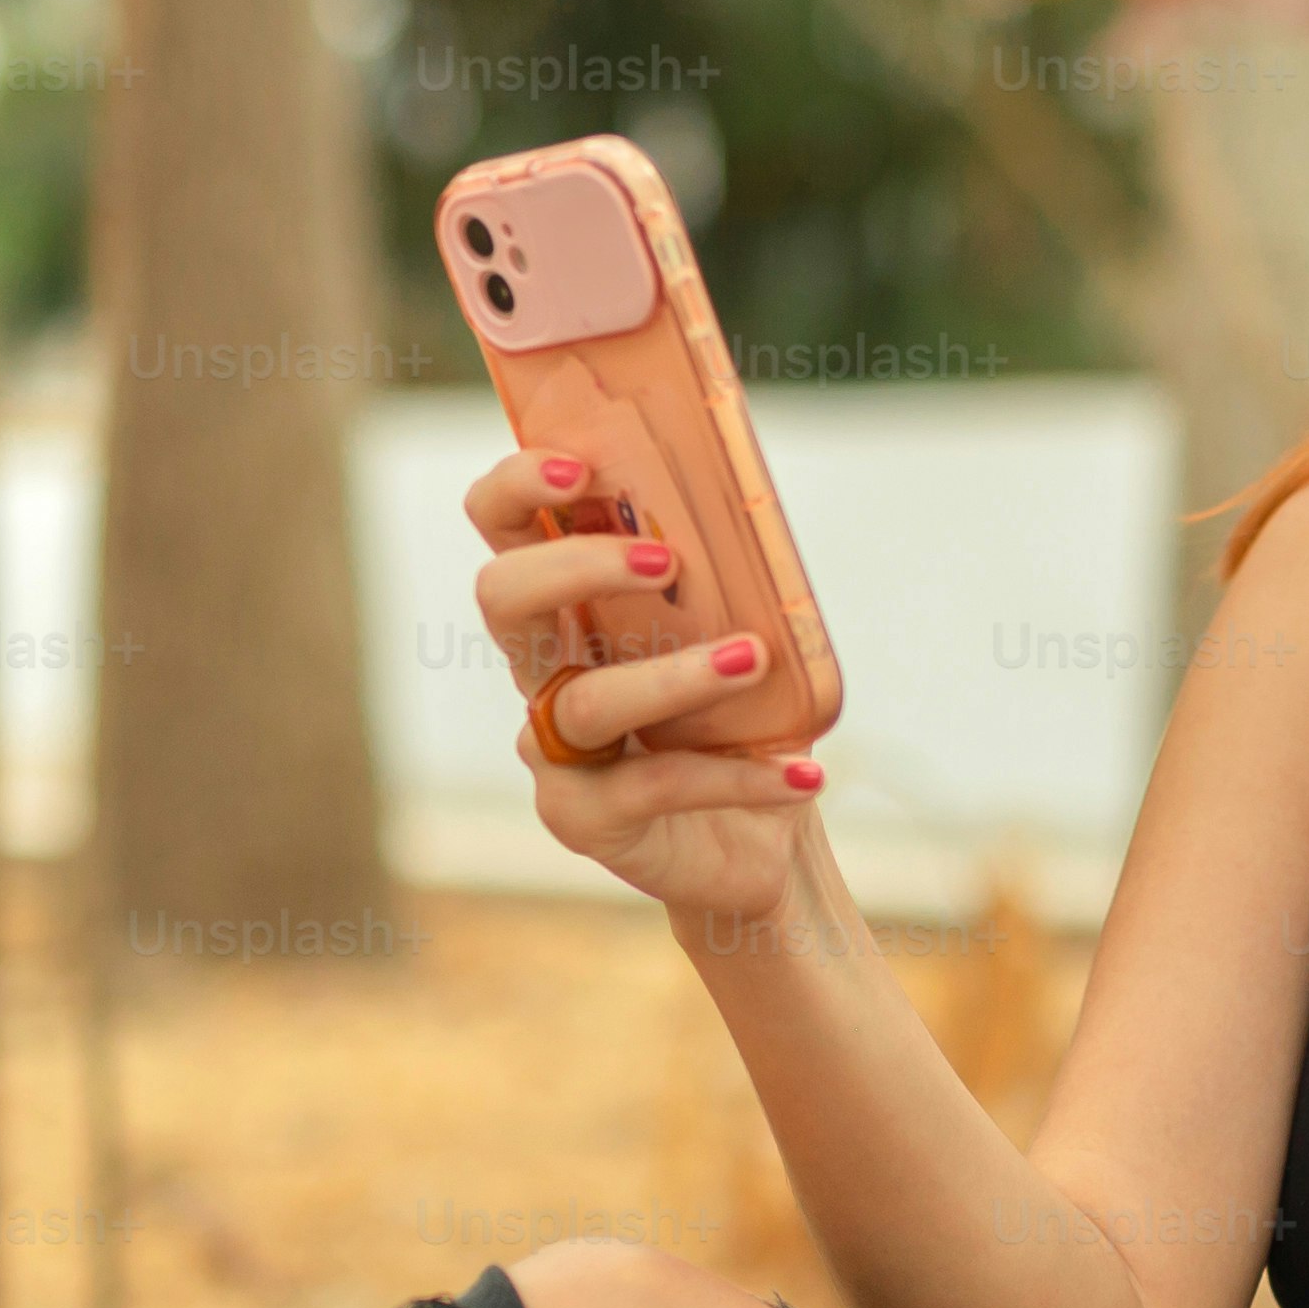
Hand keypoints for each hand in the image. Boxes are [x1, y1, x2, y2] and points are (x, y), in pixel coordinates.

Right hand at [462, 444, 825, 919]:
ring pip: (587, 702)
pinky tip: (805, 772)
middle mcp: (543, 673)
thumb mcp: (741, 632)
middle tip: (665, 561)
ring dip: (674, 676)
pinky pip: (656, 785)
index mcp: (568, 608)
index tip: (583, 467)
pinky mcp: (585, 819)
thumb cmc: (742, 721)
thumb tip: (762, 501)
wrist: (759, 840)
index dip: (519, 487)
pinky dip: (740, 777)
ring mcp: (553, 752)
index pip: (503, 526)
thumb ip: (732, 575)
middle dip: (576, 565)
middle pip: (503, 598)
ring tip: (753, 657)